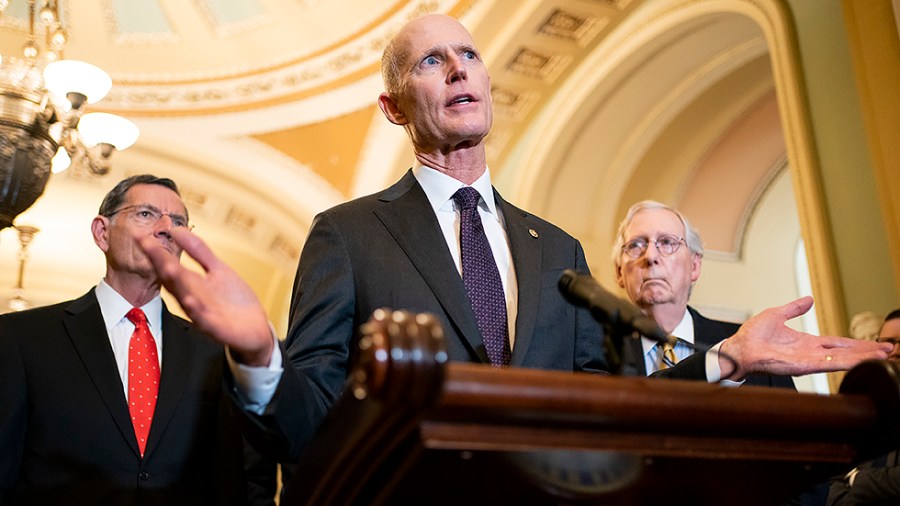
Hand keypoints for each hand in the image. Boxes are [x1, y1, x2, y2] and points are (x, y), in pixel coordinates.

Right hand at [138, 228, 273, 365]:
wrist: (255, 329)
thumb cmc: (234, 301)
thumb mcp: (218, 270)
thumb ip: (198, 252)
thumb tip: (177, 230)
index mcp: (191, 285)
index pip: (169, 266)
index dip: (156, 252)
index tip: (141, 236)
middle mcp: (192, 299)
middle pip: (174, 281)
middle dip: (162, 264)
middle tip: (149, 246)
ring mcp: (204, 315)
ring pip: (186, 299)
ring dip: (178, 285)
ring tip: (169, 267)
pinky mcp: (217, 328)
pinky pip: (205, 320)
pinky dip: (198, 312)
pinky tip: (191, 301)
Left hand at [719, 296, 891, 379]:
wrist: (738, 348)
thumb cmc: (752, 335)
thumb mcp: (776, 315)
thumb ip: (794, 309)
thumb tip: (808, 299)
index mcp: (807, 342)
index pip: (838, 342)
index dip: (857, 344)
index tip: (875, 344)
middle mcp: (811, 353)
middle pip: (845, 352)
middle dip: (867, 352)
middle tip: (888, 350)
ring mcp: (808, 360)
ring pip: (841, 358)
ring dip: (862, 357)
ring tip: (882, 355)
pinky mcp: (802, 365)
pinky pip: (827, 363)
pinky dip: (844, 361)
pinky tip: (859, 360)